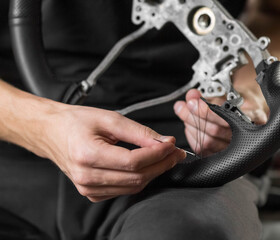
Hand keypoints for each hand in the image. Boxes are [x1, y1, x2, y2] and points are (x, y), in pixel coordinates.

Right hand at [41, 105, 185, 201]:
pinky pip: (124, 190)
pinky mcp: (92, 193)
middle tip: (175, 152)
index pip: (134, 162)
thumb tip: (163, 141)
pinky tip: (147, 166)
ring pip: (133, 186)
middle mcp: (87, 177)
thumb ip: (138, 132)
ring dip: (154, 172)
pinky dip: (140, 178)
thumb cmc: (75, 122)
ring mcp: (88, 188)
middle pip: (136, 177)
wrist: (51, 132)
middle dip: (161, 164)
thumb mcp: (109, 118)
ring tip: (166, 157)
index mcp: (88, 155)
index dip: (157, 154)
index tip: (171, 144)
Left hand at [174, 88, 268, 156]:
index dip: (205, 111)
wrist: (250, 113)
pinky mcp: (223, 156)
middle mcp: (245, 134)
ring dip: (191, 126)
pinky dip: (193, 138)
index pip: (225, 117)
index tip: (191, 102)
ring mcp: (235, 148)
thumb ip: (208, 95)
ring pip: (207, 142)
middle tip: (182, 106)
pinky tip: (189, 127)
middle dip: (193, 117)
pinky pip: (204, 151)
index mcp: (251, 116)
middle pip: (214, 130)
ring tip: (185, 114)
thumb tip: (191, 96)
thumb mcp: (228, 93)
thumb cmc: (240, 102)